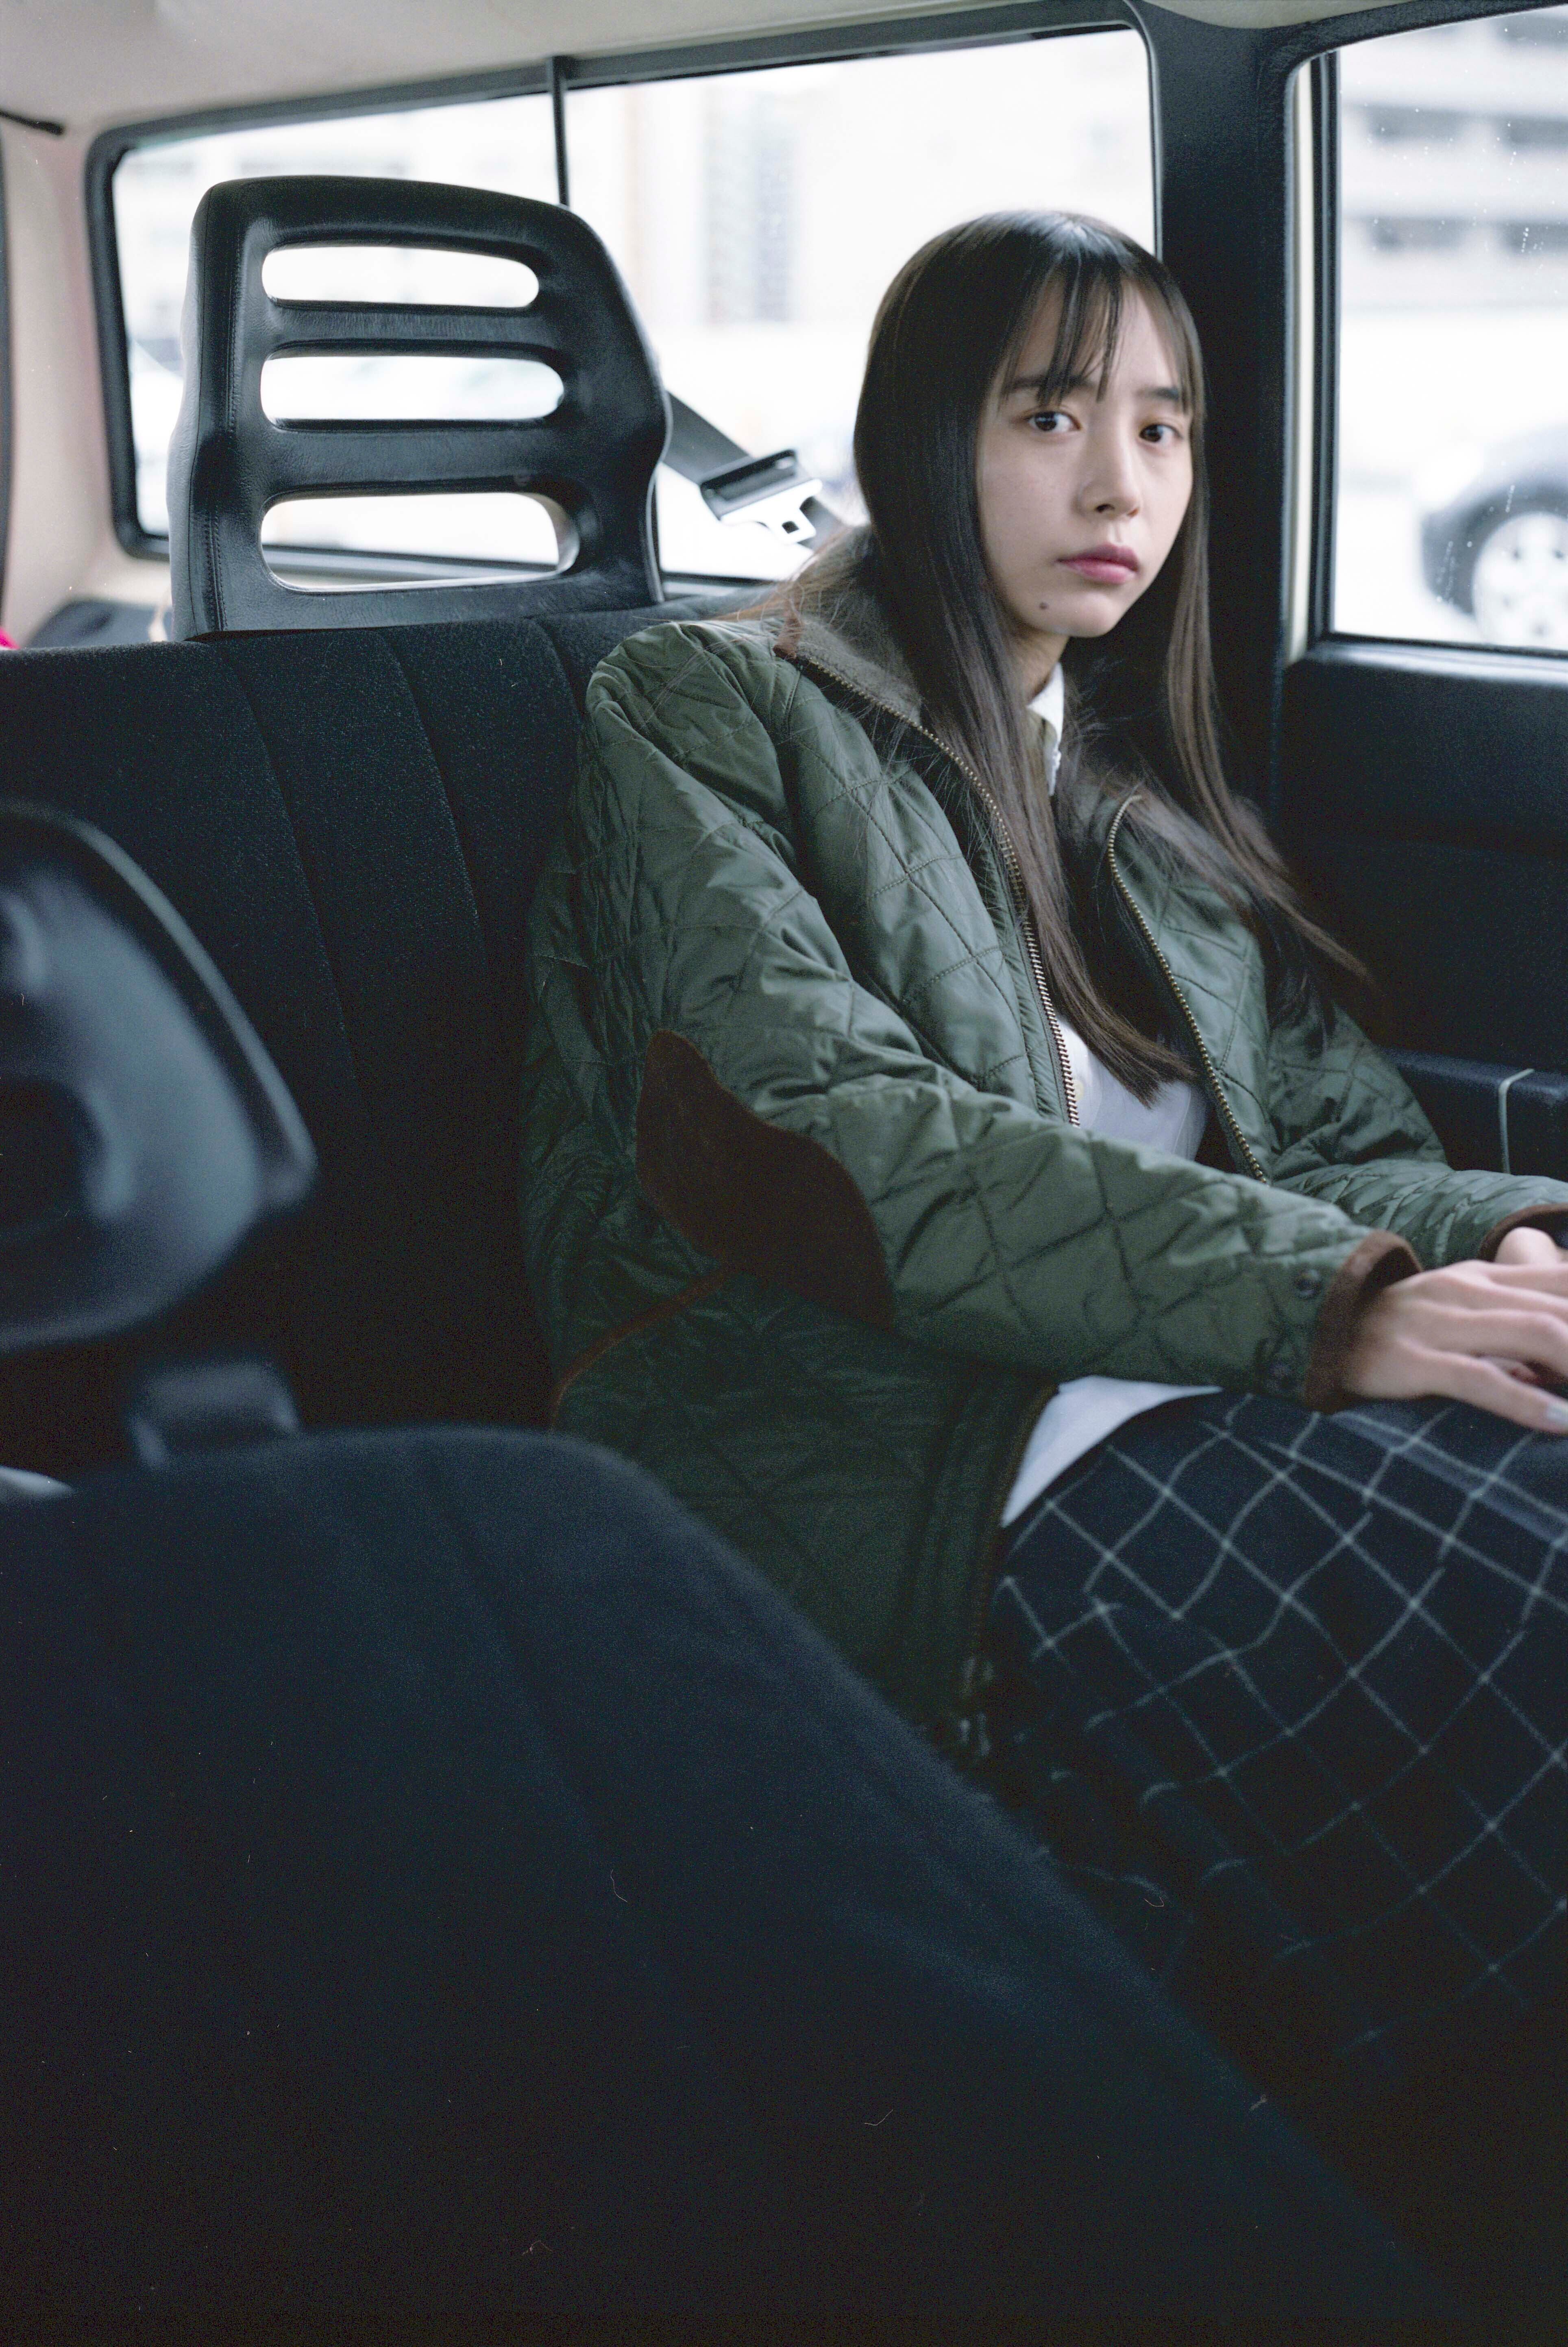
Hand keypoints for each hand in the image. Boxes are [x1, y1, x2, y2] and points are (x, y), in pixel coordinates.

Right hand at [1342, 1231, 1567, 1431]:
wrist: (1313, 1328)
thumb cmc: (1396, 1330)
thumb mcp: (1454, 1309)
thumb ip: (1508, 1324)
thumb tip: (1559, 1362)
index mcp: (1481, 1276)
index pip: (1563, 1279)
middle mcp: (1464, 1289)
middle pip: (1560, 1308)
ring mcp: (1436, 1322)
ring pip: (1533, 1332)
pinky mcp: (1410, 1359)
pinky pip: (1479, 1380)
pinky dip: (1527, 1403)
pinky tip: (1560, 1420)